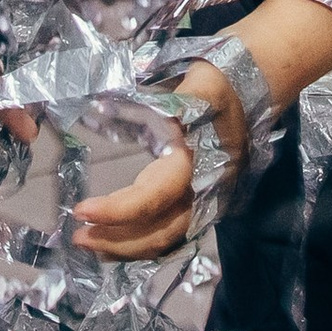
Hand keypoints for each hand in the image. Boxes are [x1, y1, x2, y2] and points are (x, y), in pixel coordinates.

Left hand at [70, 57, 247, 260]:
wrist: (254, 91)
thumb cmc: (221, 86)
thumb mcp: (203, 84)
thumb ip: (178, 99)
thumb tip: (146, 114)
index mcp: (199, 164)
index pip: (154, 198)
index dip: (118, 211)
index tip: (81, 211)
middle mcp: (206, 192)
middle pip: (159, 232)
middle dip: (116, 240)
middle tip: (77, 237)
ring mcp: (207, 203)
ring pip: (165, 239)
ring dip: (126, 247)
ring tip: (90, 242)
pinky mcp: (202, 204)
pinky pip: (170, 233)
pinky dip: (141, 242)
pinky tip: (114, 240)